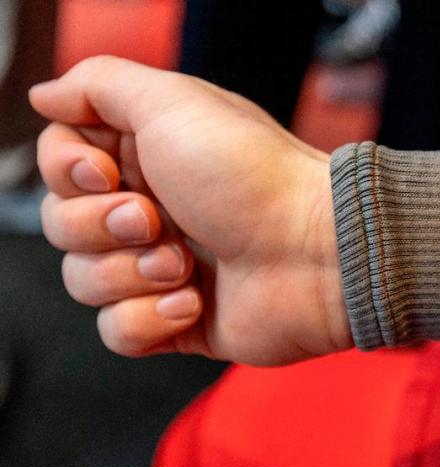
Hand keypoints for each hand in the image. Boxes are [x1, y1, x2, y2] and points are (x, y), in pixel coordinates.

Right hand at [31, 56, 349, 364]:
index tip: (104, 172)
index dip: (67, 172)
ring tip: (187, 265)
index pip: (59, 164)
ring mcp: (164, 269)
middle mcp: (152, 210)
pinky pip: (119, 333)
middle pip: (61, 225)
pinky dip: (149, 320)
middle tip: (158, 220)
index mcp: (146, 155)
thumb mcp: (174, 102)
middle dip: (101, 227)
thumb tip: (47, 98)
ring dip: (130, 274)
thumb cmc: (256, 177)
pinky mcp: (180, 321)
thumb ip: (100, 85)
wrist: (317, 253)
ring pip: (84, 282)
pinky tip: (194, 303)